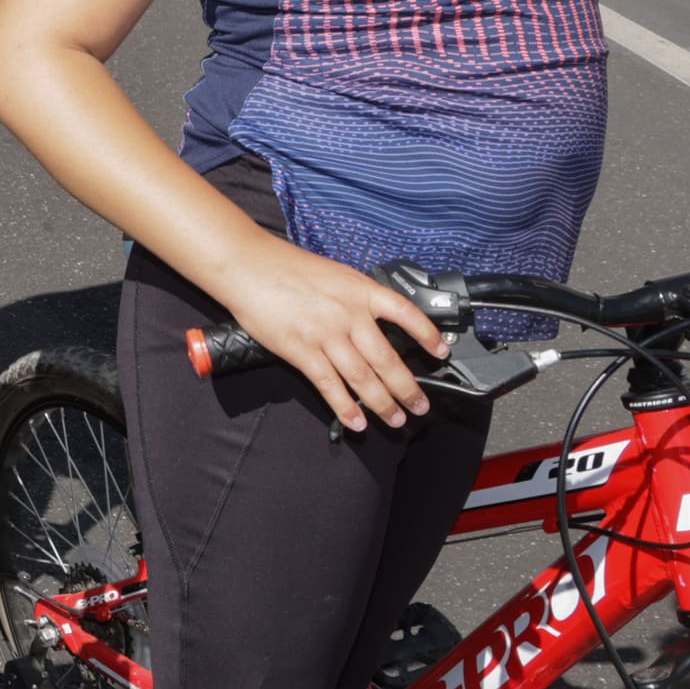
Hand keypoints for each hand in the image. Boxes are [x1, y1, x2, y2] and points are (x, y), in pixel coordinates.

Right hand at [204, 241, 446, 433]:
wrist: (249, 266)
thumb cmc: (287, 267)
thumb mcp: (335, 274)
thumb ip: (357, 297)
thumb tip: (377, 320)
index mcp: (360, 290)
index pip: (405, 313)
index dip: (426, 334)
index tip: (440, 352)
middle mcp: (349, 314)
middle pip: (387, 358)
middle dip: (407, 388)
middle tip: (420, 406)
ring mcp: (325, 334)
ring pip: (362, 377)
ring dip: (382, 403)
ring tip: (395, 419)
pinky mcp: (301, 351)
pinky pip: (329, 385)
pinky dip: (344, 407)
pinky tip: (356, 422)